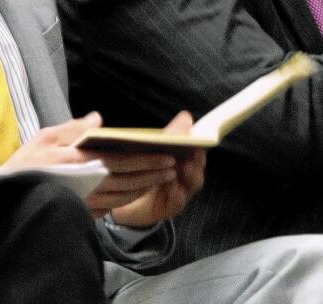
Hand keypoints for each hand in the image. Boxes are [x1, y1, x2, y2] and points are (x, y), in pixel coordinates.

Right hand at [5, 112, 180, 217]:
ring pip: (124, 194)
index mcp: (80, 161)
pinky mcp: (83, 212)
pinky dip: (130, 198)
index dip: (146, 158)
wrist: (5, 200)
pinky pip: (113, 206)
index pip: (122, 160)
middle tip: (173, 166)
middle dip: (153, 172)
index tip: (166, 154)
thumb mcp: (45, 138)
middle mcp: (87, 183)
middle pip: (128, 178)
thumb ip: (73, 128)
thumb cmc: (25, 165)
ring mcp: (86, 201)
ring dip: (146, 185)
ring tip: (163, 176)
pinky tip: (139, 191)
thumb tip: (97, 119)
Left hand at [109, 112, 206, 227]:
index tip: (199, 140)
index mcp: (183, 157)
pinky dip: (177, 194)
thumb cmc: (139, 168)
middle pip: (198, 166)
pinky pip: (178, 201)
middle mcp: (185, 174)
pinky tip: (172, 187)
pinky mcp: (171, 206)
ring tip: (184, 168)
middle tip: (194, 153)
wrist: (121, 196)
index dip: (201, 145)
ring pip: (193, 183)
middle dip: (197, 159)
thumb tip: (186, 116)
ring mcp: (180, 191)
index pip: (197, 149)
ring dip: (191, 175)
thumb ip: (170, 135)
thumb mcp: (152, 150)